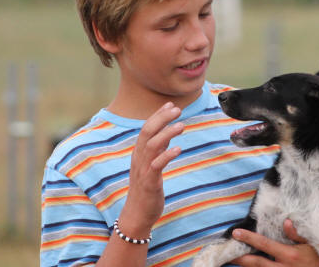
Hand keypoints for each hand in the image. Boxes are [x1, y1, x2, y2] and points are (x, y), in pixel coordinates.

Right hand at [118, 102, 183, 236]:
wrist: (137, 214)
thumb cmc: (146, 188)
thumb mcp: (151, 165)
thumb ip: (158, 149)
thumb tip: (168, 132)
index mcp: (139, 153)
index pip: (147, 128)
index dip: (158, 115)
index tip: (171, 104)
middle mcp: (139, 158)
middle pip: (147, 132)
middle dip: (161, 118)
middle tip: (177, 110)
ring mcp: (143, 170)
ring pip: (152, 146)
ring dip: (166, 133)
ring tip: (181, 125)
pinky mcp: (149, 182)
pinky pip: (156, 166)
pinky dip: (166, 155)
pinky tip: (178, 149)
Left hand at [231, 219, 318, 266]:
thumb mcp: (312, 245)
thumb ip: (297, 234)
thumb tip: (286, 222)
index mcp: (289, 255)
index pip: (264, 245)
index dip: (249, 238)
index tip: (236, 233)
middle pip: (256, 263)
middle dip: (240, 259)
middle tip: (226, 254)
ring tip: (234, 261)